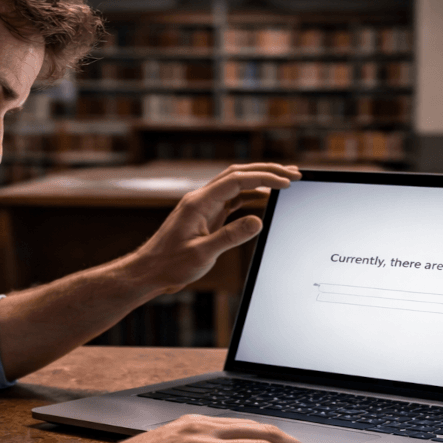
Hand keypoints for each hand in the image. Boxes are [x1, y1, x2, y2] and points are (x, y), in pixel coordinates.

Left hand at [127, 163, 300, 294]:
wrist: (149, 271)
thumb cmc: (170, 264)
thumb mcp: (202, 254)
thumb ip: (230, 236)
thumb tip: (258, 221)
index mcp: (198, 202)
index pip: (236, 180)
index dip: (264, 178)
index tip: (286, 182)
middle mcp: (201, 199)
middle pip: (238, 175)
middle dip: (267, 171)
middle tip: (293, 174)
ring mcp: (203, 206)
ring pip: (236, 185)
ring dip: (260, 181)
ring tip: (285, 182)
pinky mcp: (205, 216)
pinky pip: (232, 199)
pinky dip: (250, 196)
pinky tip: (265, 199)